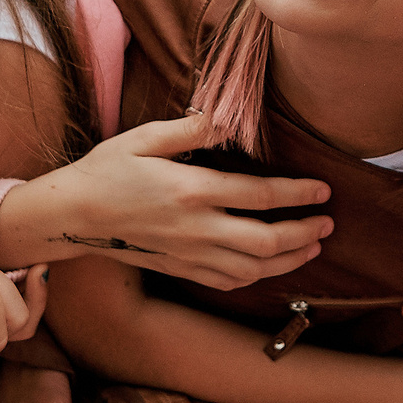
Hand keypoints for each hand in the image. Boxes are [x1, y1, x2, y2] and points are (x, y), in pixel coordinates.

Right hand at [0, 112, 335, 290]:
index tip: (323, 190)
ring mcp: (189, 254)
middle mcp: (196, 228)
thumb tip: (226, 120)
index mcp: (191, 190)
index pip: (259, 194)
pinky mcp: (180, 269)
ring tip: (313, 246)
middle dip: (304, 233)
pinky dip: (257, 276)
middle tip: (328, 222)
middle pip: (266, 241)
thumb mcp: (143, 137)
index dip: (297, 194)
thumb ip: (188, 129)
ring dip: (289, 260)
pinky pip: (228, 281)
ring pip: (253, 268)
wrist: (74, 215)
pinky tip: (271, 265)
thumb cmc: (108, 169)